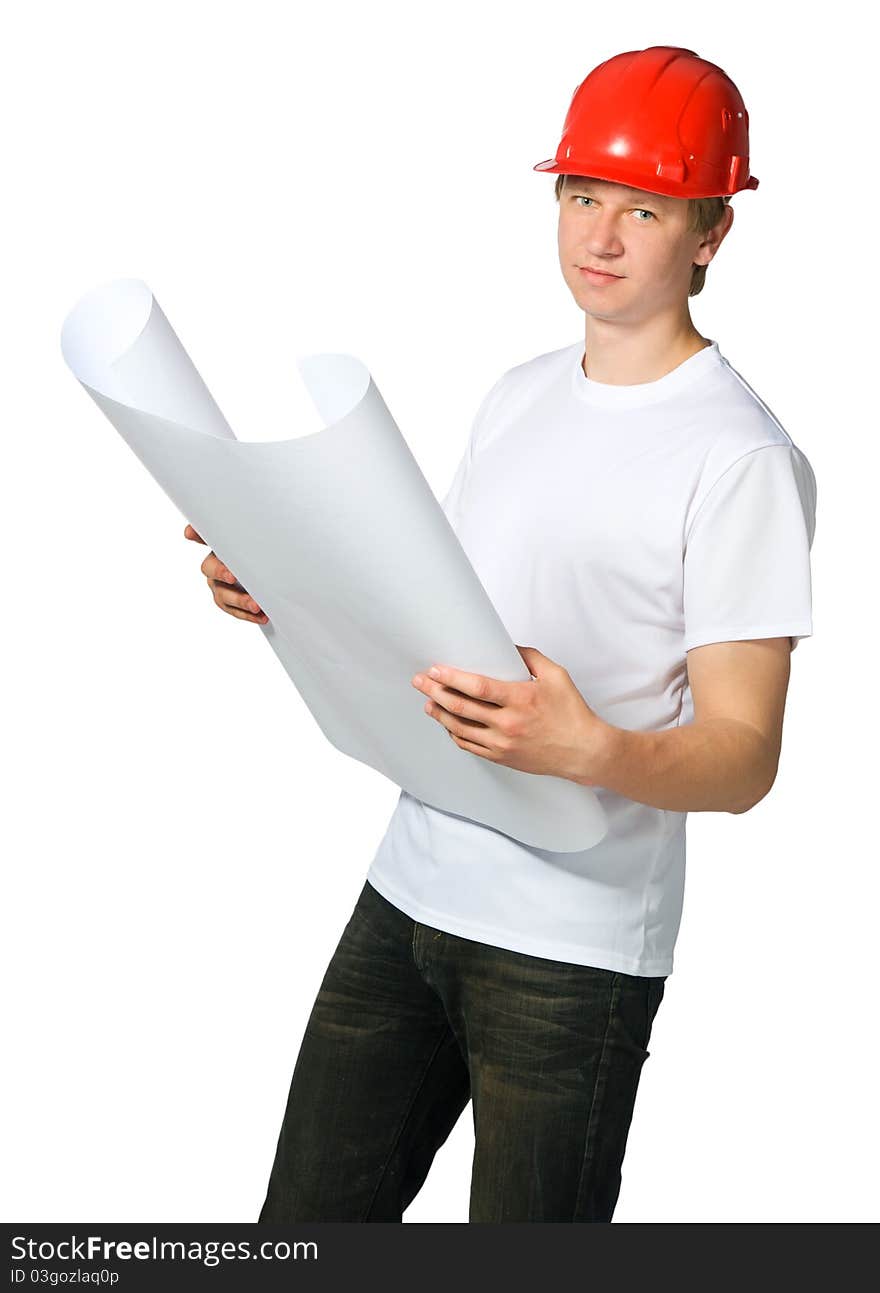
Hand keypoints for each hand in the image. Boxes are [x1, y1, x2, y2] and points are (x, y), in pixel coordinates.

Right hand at [184, 524, 267, 623]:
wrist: (267, 573)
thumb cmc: (258, 553)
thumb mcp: (255, 542)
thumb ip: (247, 532)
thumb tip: (215, 525)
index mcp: (219, 545)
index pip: (202, 535)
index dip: (196, 534)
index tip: (190, 533)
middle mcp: (213, 565)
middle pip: (209, 568)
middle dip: (220, 571)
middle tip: (232, 576)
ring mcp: (218, 586)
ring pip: (223, 594)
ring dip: (240, 601)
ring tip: (256, 605)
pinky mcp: (227, 602)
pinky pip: (234, 611)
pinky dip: (249, 615)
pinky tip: (262, 616)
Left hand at [411, 645, 611, 783]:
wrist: (583, 751)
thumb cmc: (572, 713)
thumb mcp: (556, 675)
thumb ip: (530, 657)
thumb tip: (506, 646)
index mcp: (521, 700)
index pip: (477, 687)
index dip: (452, 678)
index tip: (435, 670)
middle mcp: (508, 724)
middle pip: (462, 707)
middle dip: (436, 692)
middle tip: (421, 682)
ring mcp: (503, 743)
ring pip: (460, 729)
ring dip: (440, 714)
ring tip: (428, 702)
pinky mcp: (502, 757)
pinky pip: (469, 746)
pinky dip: (454, 734)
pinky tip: (447, 724)